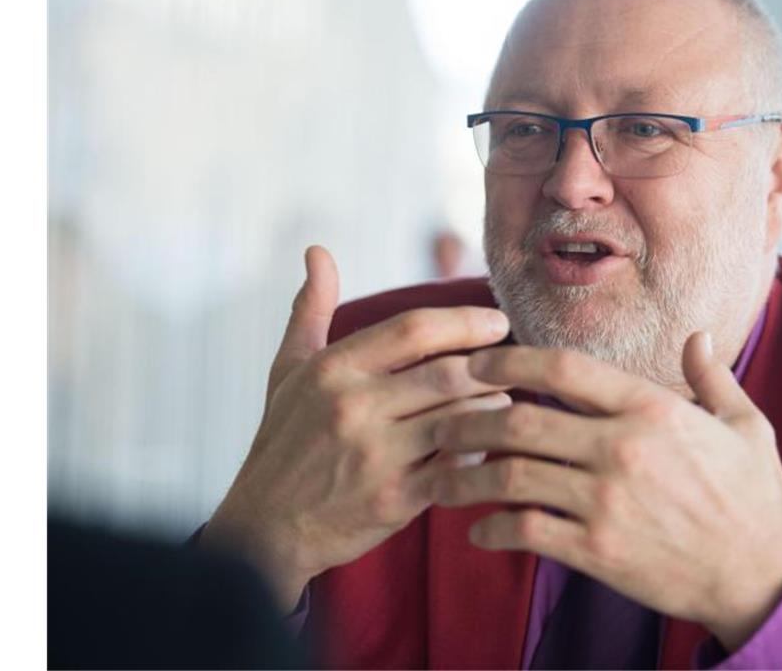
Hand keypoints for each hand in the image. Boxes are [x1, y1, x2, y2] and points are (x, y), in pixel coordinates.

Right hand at [201, 246, 510, 611]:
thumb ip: (310, 311)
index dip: (465, 321)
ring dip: (492, 409)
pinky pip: (456, 469)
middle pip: (447, 372)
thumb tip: (317, 252)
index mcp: (332, 370)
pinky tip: (487, 448)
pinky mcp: (392, 501)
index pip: (414, 329)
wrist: (263, 529)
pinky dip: (478, 456)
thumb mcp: (288, 372)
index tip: (498, 323)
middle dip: (493, 366)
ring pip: (459, 419)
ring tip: (506, 403)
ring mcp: (373, 456)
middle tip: (518, 363)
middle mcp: (352, 408)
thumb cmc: (283, 443)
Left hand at [430, 332, 781, 650]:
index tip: (478, 364)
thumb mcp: (745, 424)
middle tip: (441, 423)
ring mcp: (607, 502)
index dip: (510, 361)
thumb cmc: (755, 496)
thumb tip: (698, 335)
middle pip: (519, 422)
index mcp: (652, 409)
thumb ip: (711, 376)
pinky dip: (493, 529)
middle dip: (467, 419)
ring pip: (510, 477)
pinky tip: (480, 530)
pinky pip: (527, 532)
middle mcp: (622, 449)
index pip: (562, 369)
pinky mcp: (598, 550)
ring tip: (441, 479)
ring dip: (465, 477)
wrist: (764, 575)